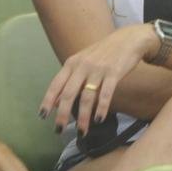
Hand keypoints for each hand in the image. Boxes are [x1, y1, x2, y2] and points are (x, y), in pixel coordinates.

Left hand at [39, 24, 156, 134]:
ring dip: (83, 117)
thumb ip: (69, 79)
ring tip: (82, 131)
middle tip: (59, 130)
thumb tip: (55, 102)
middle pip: (68, 93)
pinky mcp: (114, 73)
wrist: (129, 39)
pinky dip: (101, 108)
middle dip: (62, 114)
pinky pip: (105, 94)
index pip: (56, 84)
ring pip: (86, 97)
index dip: (48, 100)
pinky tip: (99, 119)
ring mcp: (98, 69)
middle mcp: (83, 66)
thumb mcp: (83, 61)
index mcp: (72, 63)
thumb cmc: (104, 52)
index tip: (42, 116)